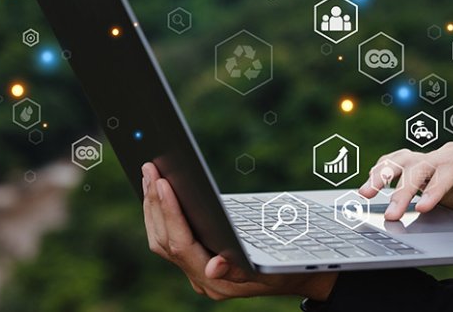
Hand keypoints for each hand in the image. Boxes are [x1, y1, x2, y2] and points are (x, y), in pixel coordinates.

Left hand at [141, 163, 336, 300]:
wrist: (303, 278)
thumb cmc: (293, 269)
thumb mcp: (274, 267)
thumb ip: (242, 269)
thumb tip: (215, 267)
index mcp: (217, 283)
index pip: (181, 245)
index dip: (170, 213)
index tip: (164, 183)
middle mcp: (202, 281)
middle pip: (164, 242)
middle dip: (155, 204)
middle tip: (149, 169)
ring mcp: (197, 274)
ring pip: (161, 242)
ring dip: (153, 208)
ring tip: (149, 176)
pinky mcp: (198, 264)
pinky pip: (169, 241)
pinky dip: (162, 216)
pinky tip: (160, 195)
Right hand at [358, 141, 452, 226]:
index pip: (452, 167)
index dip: (435, 187)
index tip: (421, 208)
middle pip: (423, 164)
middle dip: (405, 189)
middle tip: (392, 215)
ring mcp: (439, 157)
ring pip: (406, 159)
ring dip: (384, 174)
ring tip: (365, 193)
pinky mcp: (428, 166)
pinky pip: (401, 162)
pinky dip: (384, 170)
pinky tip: (369, 185)